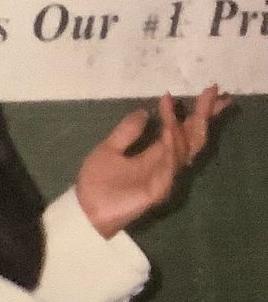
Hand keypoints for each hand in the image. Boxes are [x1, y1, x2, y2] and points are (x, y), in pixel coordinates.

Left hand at [74, 84, 230, 237]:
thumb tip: (144, 111)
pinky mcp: (159, 189)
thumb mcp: (109, 149)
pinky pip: (170, 164)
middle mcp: (165, 164)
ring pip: (186, 147)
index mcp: (155, 154)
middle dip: (204, 114)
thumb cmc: (97, 183)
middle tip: (214, 91)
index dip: (190, 112)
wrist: (86, 210)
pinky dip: (172, 144)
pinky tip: (171, 128)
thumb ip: (127, 132)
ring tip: (184, 104)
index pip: (181, 130)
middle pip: (193, 137)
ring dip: (185, 124)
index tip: (194, 92)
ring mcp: (164, 176)